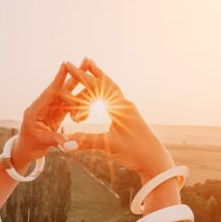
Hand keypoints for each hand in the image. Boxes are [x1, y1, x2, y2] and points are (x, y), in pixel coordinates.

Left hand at [12, 62, 81, 167]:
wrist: (26, 150)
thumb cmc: (30, 146)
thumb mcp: (41, 142)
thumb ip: (55, 139)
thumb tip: (68, 142)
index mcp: (35, 110)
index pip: (49, 93)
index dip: (58, 80)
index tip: (65, 65)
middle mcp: (43, 105)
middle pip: (60, 88)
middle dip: (73, 75)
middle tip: (85, 61)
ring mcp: (50, 108)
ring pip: (66, 93)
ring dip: (78, 83)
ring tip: (89, 69)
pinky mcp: (56, 113)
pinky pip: (70, 103)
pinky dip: (79, 97)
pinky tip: (89, 87)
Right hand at [65, 59, 173, 182]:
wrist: (156, 162)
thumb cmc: (136, 152)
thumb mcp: (109, 145)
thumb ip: (86, 141)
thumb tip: (64, 144)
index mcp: (120, 107)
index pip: (96, 87)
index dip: (81, 76)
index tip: (69, 65)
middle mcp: (125, 105)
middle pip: (107, 83)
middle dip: (94, 72)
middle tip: (85, 59)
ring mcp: (128, 111)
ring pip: (112, 90)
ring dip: (102, 80)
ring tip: (95, 71)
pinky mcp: (129, 119)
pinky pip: (115, 100)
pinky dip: (107, 93)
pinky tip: (106, 95)